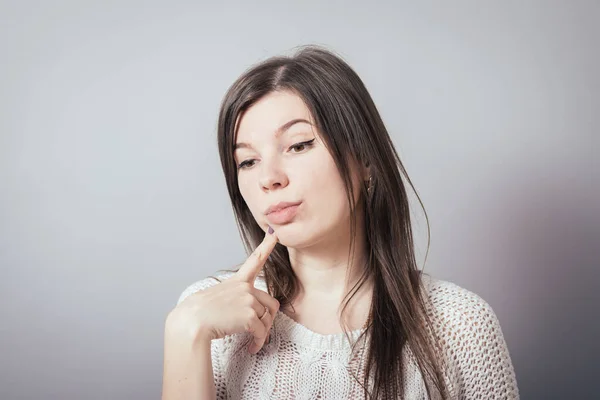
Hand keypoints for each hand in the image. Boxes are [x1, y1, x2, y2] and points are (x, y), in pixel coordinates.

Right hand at [167, 228, 279, 353]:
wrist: (191, 322)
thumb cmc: (199, 314)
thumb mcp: (216, 299)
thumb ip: (235, 299)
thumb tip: (248, 313)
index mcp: (236, 282)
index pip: (254, 260)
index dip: (267, 245)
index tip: (274, 233)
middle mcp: (244, 288)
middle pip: (271, 303)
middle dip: (268, 319)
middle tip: (261, 332)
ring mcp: (247, 300)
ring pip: (267, 319)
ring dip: (263, 333)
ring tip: (253, 342)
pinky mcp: (249, 315)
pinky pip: (262, 332)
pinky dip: (259, 342)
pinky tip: (252, 347)